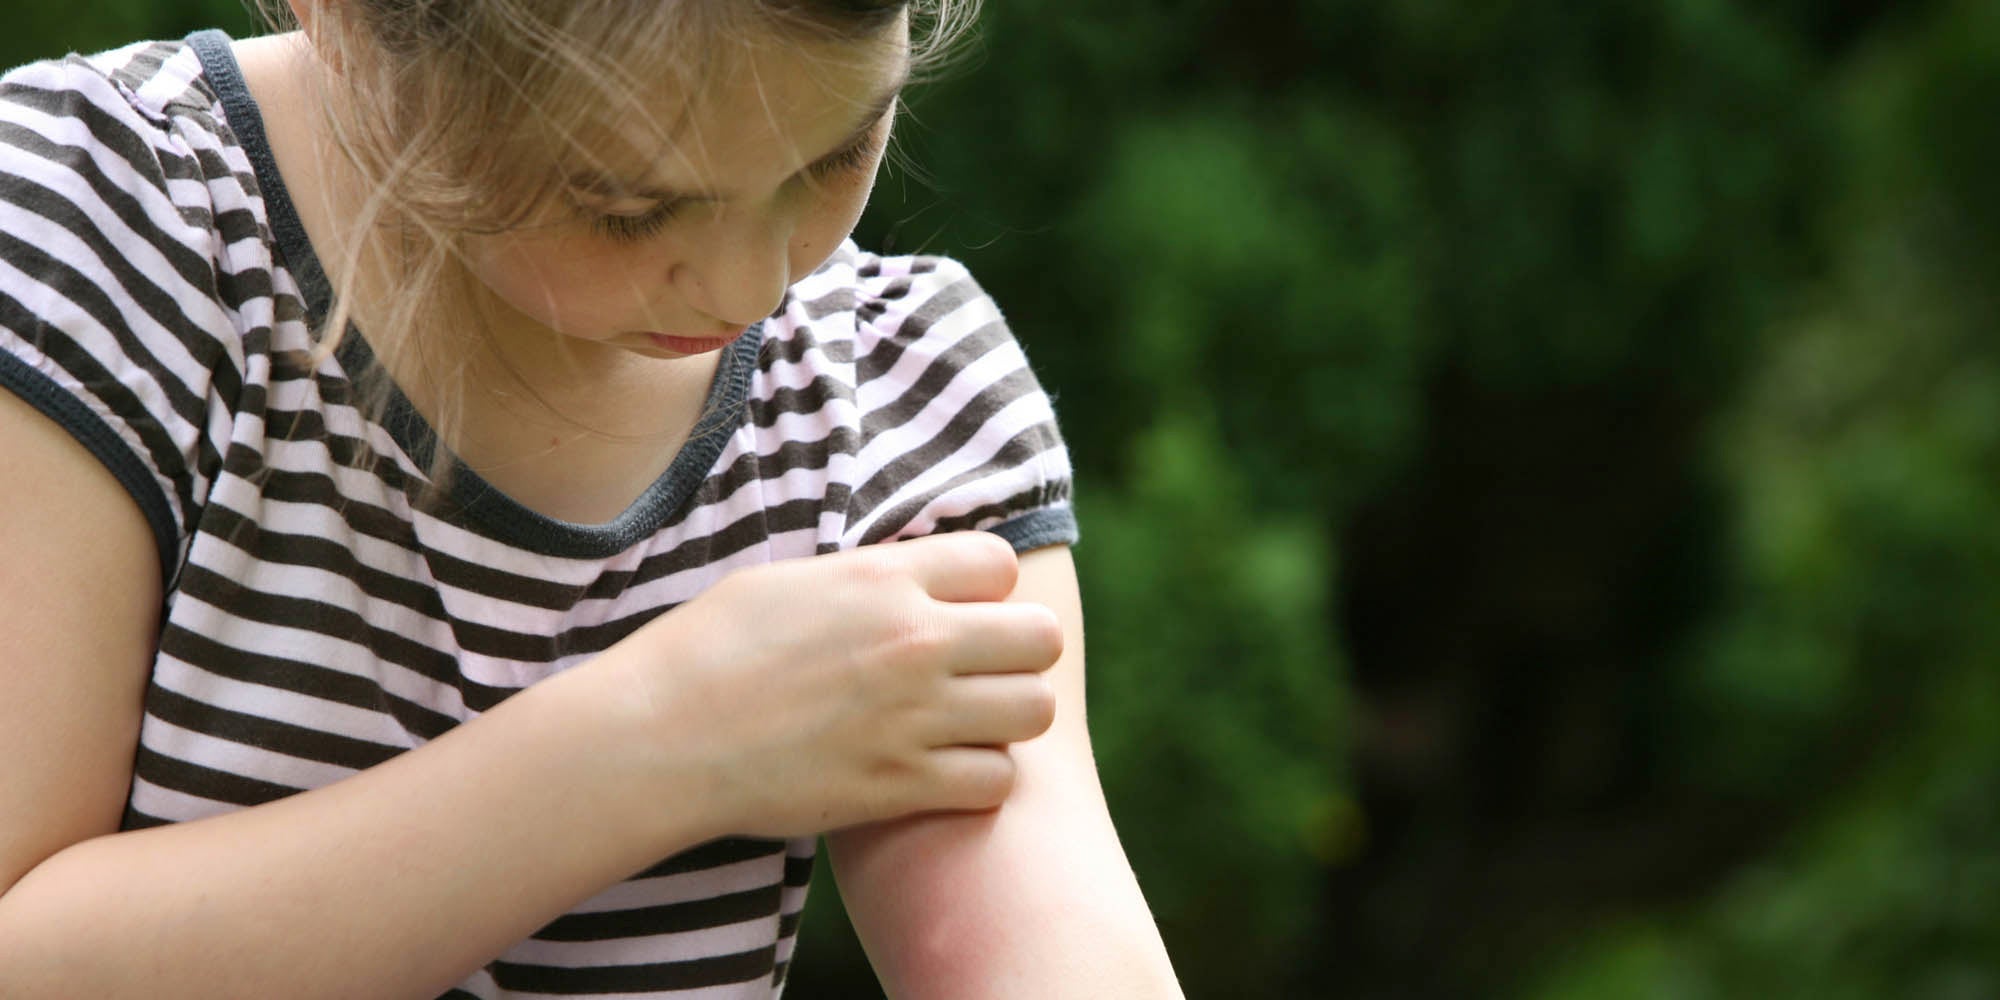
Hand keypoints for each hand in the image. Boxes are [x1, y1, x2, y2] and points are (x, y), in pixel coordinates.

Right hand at [601, 531, 1062, 838]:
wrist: (660, 737)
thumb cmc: (707, 651)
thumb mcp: (790, 583)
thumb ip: (868, 579)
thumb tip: (911, 579)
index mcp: (885, 579)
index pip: (1000, 562)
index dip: (987, 587)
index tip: (960, 610)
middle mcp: (915, 641)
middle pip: (1041, 637)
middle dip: (1020, 652)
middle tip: (981, 672)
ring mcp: (914, 716)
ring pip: (1034, 710)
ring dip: (1009, 717)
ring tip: (968, 723)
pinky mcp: (901, 785)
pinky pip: (997, 780)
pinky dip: (980, 779)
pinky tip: (941, 771)